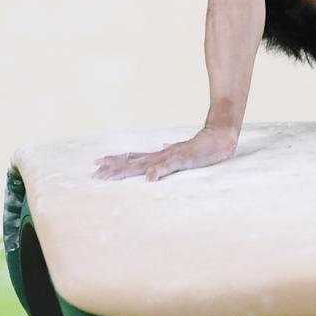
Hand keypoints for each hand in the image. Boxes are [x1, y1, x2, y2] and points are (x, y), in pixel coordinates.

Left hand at [93, 126, 238, 181]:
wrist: (220, 137)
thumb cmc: (202, 146)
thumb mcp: (182, 152)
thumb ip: (171, 152)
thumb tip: (163, 146)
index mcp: (160, 155)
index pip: (134, 157)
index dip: (116, 160)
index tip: (99, 163)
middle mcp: (161, 155)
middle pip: (132, 161)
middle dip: (113, 166)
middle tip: (95, 171)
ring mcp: (170, 157)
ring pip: (144, 164)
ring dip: (126, 170)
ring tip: (110, 175)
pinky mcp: (183, 159)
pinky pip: (168, 167)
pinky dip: (158, 172)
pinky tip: (148, 178)